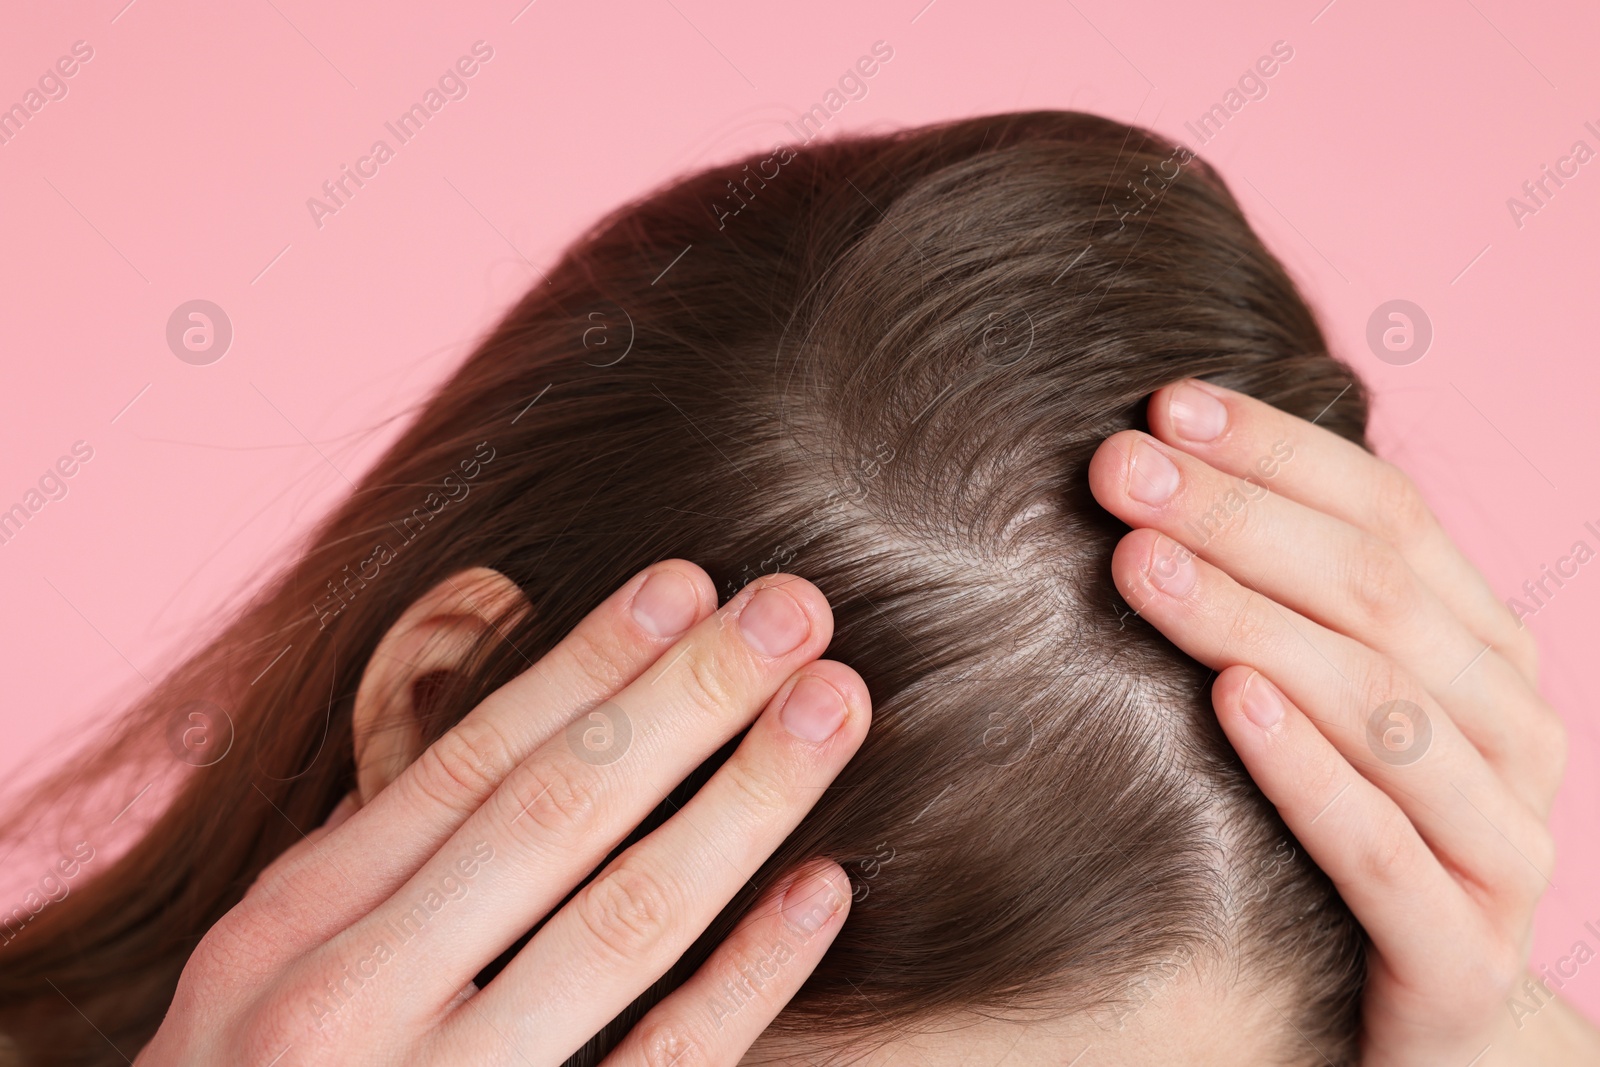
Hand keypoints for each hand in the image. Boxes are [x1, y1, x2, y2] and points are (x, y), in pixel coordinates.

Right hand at [137, 564, 869, 1065]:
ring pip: (623, 920)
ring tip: (832, 704)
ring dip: (744, 799)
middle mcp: (345, 1009)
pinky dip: (749, 974)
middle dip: (687, 696)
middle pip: (555, 813)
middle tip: (795, 608)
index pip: (466, 764)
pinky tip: (823, 888)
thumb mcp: (260, 971)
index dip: (587, 664)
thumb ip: (358, 853)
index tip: (689, 584)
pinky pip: (664, 1065)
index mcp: (280, 935)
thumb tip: (471, 686)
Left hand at [1088, 378, 1593, 1064]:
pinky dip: (1306, 769)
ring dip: (1251, 621)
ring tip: (1141, 563)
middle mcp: (1511, 727)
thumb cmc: (1348, 824)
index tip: (1160, 406)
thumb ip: (1283, 598)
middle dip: (1237, 518)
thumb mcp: (1326, 697)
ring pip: (1380, 705)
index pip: (1388, 513)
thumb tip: (1158, 466)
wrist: (1417, 1008)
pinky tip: (1229, 702)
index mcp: (1482, 648)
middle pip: (1376, 593)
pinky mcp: (1460, 953)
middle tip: (1118, 470)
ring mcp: (1501, 841)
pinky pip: (1382, 848)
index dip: (1274, 450)